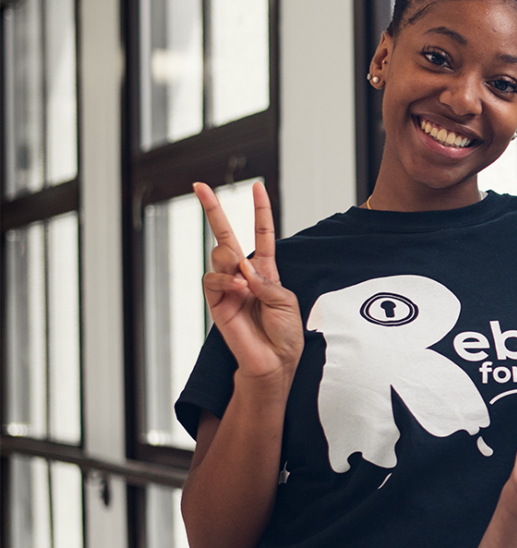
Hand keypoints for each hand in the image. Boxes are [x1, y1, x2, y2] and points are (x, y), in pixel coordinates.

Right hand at [195, 181, 303, 384]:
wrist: (274, 362)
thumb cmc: (284, 335)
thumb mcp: (286, 302)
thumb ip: (266, 281)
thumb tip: (243, 266)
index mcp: (266, 271)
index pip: (262, 234)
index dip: (261, 211)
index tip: (257, 187)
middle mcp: (244, 274)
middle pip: (226, 235)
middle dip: (213, 209)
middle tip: (199, 186)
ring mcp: (228, 286)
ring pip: (220, 255)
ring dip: (230, 260)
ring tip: (242, 279)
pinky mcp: (216, 301)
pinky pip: (212, 278)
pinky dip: (224, 279)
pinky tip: (236, 287)